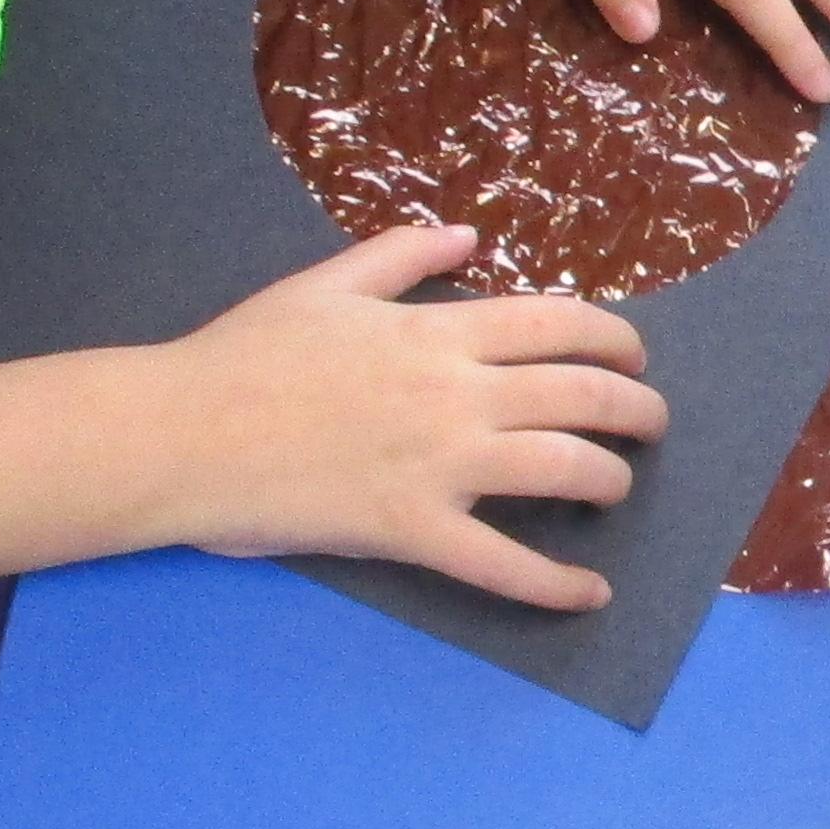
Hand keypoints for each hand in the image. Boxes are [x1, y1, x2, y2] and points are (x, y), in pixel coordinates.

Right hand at [146, 222, 668, 612]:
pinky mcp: (411, 530)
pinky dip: (556, 585)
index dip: (614, 340)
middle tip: (651, 423)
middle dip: (636, 409)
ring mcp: (438, 464)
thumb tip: (468, 235)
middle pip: (582, 394)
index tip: (633, 357)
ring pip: (562, 467)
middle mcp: (454, 394)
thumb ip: (401, 255)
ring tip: (618, 486)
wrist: (178, 432)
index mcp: (436, 331)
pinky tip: (591, 593)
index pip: (557, 325)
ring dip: (611, 477)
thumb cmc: (243, 356)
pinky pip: (503, 564)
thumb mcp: (324, 283)